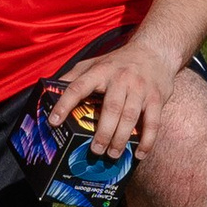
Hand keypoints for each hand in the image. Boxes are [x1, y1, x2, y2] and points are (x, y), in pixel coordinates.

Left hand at [48, 37, 181, 161]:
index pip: (78, 88)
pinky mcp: (157, 98)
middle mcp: (120, 79)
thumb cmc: (118, 62)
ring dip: (121, 138)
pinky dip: (147, 140)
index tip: (53, 122)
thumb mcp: (93, 63)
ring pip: (130, 117)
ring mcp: (140, 89)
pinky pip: (153, 122)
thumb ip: (73, 76)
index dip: (64, 104)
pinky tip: (139, 154)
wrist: (154, 51)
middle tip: (94, 150)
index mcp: (100, 71)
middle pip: (111, 108)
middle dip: (102, 132)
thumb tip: (50, 92)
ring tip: (112, 155)